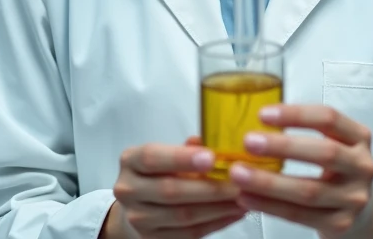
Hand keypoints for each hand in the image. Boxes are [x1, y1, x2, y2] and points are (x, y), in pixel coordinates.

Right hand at [104, 142, 246, 238]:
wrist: (136, 208)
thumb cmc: (156, 174)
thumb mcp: (164, 155)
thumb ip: (187, 149)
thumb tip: (212, 143)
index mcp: (131, 161)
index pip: (152, 157)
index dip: (182, 158)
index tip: (211, 158)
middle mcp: (129, 190)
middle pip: (170, 190)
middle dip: (210, 187)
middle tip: (239, 182)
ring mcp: (139, 219)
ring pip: (184, 215)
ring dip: (218, 207)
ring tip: (242, 198)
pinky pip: (190, 233)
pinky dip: (216, 222)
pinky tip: (233, 212)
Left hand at [228, 105, 372, 238]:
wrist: (362, 208)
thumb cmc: (338, 167)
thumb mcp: (333, 141)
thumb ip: (305, 131)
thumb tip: (256, 121)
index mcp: (359, 137)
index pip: (329, 118)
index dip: (296, 115)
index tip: (264, 114)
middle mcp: (361, 166)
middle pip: (324, 153)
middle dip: (282, 147)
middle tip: (249, 142)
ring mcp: (353, 198)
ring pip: (309, 190)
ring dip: (269, 182)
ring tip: (239, 174)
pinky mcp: (340, 224)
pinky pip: (299, 215)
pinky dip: (270, 206)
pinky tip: (248, 197)